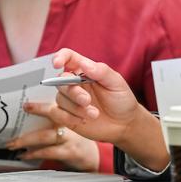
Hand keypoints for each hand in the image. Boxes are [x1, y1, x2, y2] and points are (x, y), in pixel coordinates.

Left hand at [6, 102, 99, 171]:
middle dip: (30, 119)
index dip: (40, 104)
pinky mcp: (71, 151)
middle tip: (14, 124)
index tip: (25, 105)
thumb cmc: (76, 139)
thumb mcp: (69, 124)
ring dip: (26, 140)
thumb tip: (26, 118)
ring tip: (12, 144)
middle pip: (52, 114)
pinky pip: (50, 152)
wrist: (93, 157)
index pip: (57, 104)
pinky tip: (25, 155)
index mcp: (71, 112)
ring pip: (46, 135)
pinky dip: (35, 153)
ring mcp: (72, 137)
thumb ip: (53, 117)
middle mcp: (73, 122)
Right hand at [45, 48, 168, 171]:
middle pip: (61, 81)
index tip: (57, 64)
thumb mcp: (116, 83)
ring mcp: (70, 99)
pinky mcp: (67, 115)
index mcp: (86, 70)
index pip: (68, 57)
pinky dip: (68, 118)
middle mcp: (75, 83)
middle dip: (73, 92)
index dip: (60, 57)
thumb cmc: (122, 100)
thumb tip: (84, 63)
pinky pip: (56, 113)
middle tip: (87, 101)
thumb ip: (101, 71)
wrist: (124, 124)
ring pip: (60, 98)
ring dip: (76, 108)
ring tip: (94, 114)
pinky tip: (83, 121)